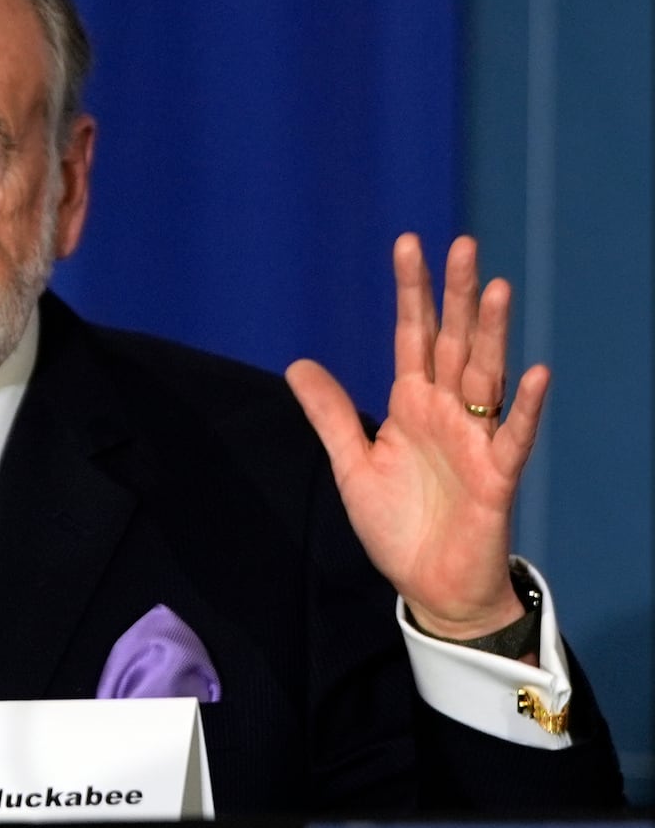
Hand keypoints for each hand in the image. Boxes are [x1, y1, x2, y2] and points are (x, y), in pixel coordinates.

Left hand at [285, 233, 542, 638]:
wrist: (430, 588)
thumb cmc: (399, 526)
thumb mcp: (352, 464)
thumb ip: (331, 414)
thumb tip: (297, 363)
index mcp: (413, 405)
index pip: (413, 336)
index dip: (411, 292)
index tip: (409, 243)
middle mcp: (447, 412)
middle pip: (453, 342)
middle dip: (454, 296)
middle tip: (460, 244)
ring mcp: (475, 441)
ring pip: (486, 375)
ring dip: (491, 333)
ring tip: (494, 287)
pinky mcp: (497, 478)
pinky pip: (514, 437)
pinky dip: (525, 407)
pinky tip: (534, 374)